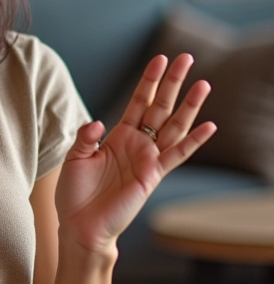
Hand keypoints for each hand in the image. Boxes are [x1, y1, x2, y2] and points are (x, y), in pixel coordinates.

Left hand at [54, 54, 216, 255]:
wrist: (81, 226)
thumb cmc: (76, 193)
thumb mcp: (75, 158)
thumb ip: (86, 137)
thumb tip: (98, 122)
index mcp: (118, 135)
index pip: (138, 101)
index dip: (149, 80)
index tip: (160, 59)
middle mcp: (137, 143)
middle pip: (160, 106)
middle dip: (173, 82)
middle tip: (187, 58)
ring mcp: (147, 159)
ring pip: (173, 126)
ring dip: (189, 106)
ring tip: (203, 84)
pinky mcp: (152, 176)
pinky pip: (176, 155)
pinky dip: (194, 141)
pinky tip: (209, 126)